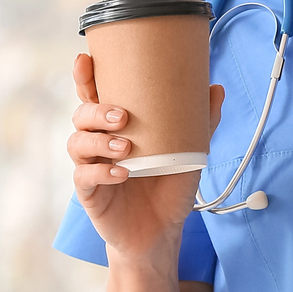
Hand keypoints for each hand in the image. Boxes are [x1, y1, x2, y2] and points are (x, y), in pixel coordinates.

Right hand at [67, 53, 223, 268]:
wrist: (162, 231)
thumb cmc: (170, 186)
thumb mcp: (190, 151)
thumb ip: (202, 121)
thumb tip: (215, 88)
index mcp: (116, 127)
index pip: (94, 95)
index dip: (85, 77)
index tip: (86, 60)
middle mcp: (98, 142)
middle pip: (81, 115)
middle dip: (96, 111)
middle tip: (123, 116)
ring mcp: (91, 167)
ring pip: (77, 143)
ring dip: (98, 141)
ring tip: (125, 147)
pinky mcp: (90, 193)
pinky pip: (84, 176)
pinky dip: (101, 172)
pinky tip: (120, 173)